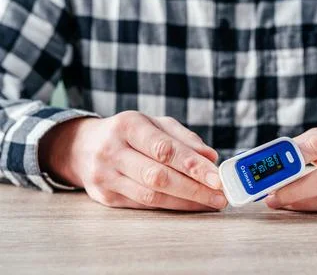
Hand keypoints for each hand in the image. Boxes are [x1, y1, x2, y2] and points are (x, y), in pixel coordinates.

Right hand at [39, 111, 226, 210]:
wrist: (82, 146)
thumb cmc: (128, 133)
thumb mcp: (155, 124)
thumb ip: (184, 138)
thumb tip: (211, 157)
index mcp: (128, 125)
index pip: (164, 148)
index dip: (192, 165)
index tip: (217, 177)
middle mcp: (112, 150)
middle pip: (157, 176)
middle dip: (194, 188)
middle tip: (220, 196)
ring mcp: (105, 176)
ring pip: (150, 195)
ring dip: (185, 202)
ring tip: (210, 203)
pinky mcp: (104, 197)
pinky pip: (142, 205)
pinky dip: (170, 206)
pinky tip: (189, 205)